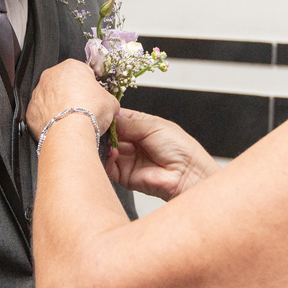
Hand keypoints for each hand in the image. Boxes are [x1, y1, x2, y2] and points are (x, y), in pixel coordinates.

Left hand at [28, 59, 119, 134]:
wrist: (70, 132)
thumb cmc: (90, 111)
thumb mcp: (111, 103)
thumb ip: (109, 100)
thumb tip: (110, 106)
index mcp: (71, 66)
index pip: (83, 72)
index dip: (91, 86)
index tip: (94, 97)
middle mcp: (51, 75)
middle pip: (64, 84)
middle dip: (73, 95)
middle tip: (83, 109)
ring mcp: (38, 92)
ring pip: (51, 98)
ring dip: (60, 107)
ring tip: (72, 121)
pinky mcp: (30, 110)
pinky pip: (42, 113)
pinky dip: (50, 119)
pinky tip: (61, 127)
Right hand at [104, 109, 219, 199]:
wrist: (187, 172)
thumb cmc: (179, 147)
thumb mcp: (153, 126)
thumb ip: (128, 123)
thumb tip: (109, 117)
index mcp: (141, 126)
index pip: (118, 118)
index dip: (109, 115)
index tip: (101, 112)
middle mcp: (133, 142)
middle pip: (109, 134)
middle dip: (104, 130)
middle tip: (100, 126)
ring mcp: (128, 158)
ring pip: (107, 150)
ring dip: (104, 145)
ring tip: (107, 140)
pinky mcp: (125, 175)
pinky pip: (109, 168)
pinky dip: (107, 160)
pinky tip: (114, 153)